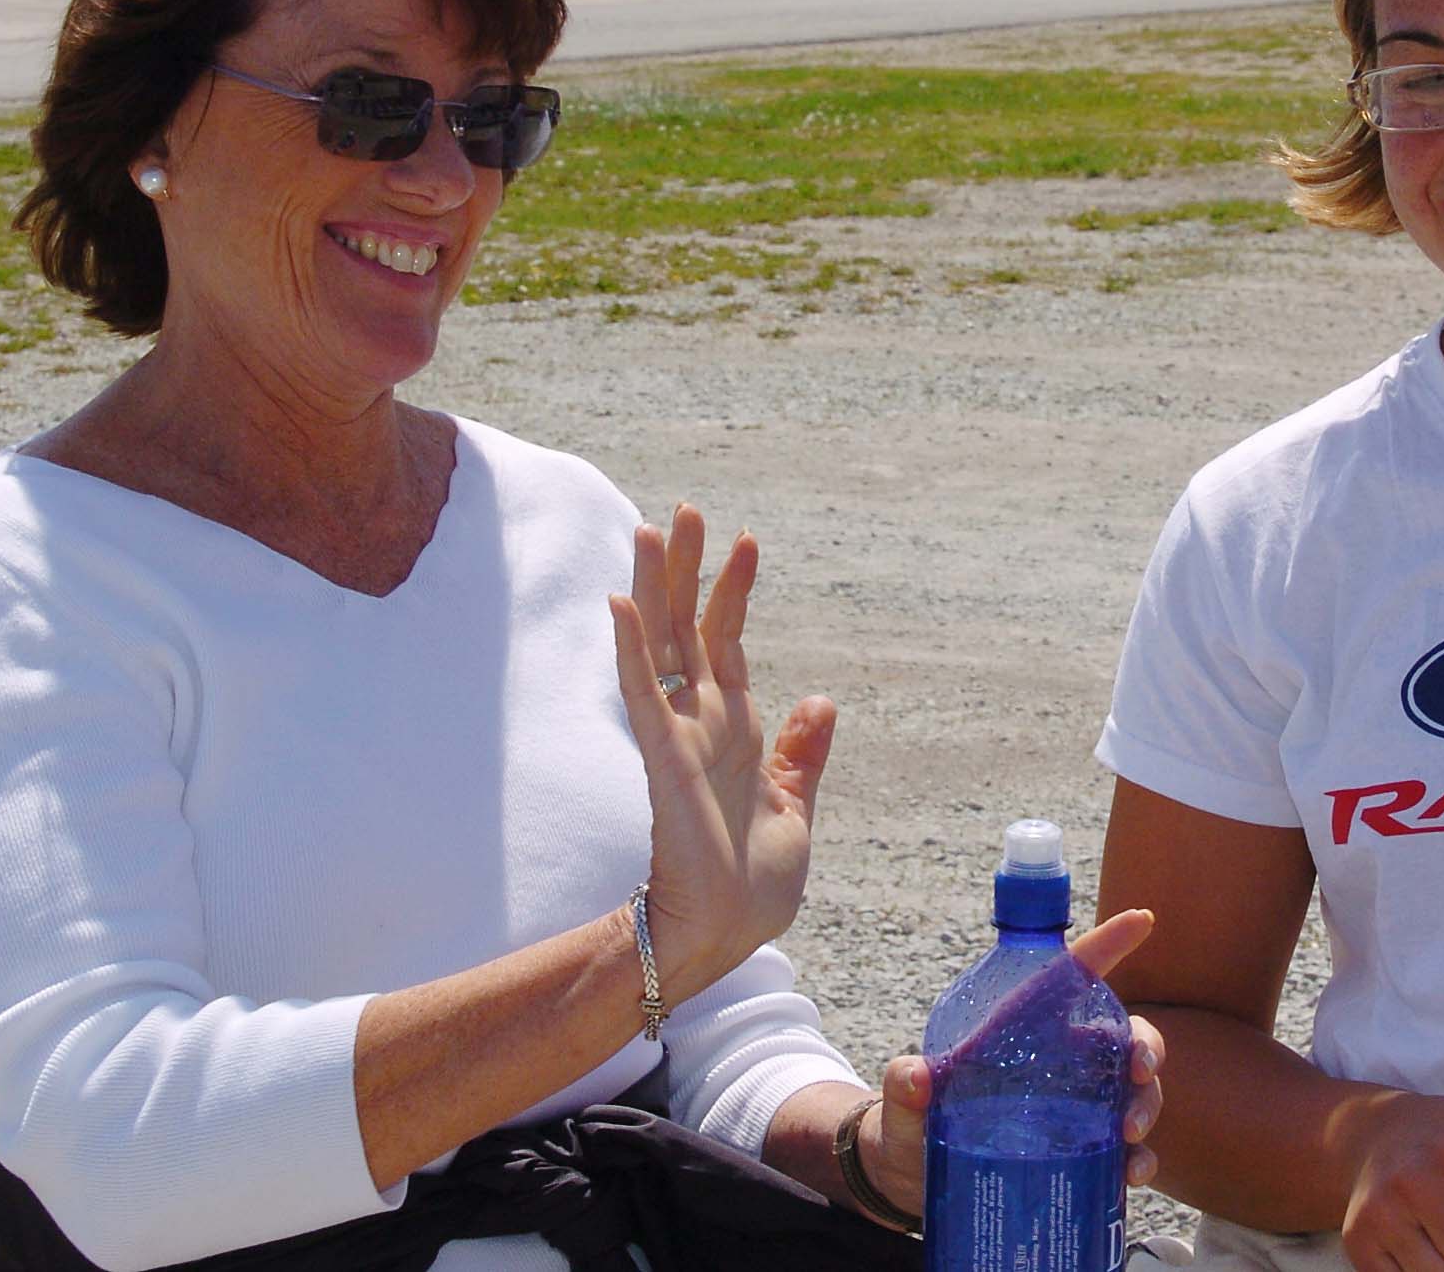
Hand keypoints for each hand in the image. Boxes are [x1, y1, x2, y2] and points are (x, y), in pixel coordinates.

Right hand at [609, 505, 832, 1003]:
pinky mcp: (664, 758)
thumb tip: (821, 700)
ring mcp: (680, 735)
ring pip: (661, 644)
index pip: (728, 641)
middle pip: (688, 626)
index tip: (746, 540)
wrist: (726, 934)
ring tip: (651, 529)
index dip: (734, 591)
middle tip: (683, 509)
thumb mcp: (793, 807)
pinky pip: (642, 693)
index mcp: (735, 728)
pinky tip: (621, 604)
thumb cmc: (753, 885)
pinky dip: (632, 649)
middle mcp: (703, 720)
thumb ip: (802, 754)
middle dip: (687, 568)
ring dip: (655, 587)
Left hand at [864, 908, 1169, 1218]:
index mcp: (1025, 1029)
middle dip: (1146, 1045)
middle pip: (1125, 1037)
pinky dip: (1140, 1159)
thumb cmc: (913, 1125)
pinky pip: (1128, 1152)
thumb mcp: (905, 1102)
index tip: (1141, 919)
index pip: (1071, 977)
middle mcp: (1062, 1064)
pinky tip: (1132, 1173)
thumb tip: (915, 1076)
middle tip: (1139, 1070)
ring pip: (1135, 1092)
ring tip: (1130, 1133)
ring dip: (1145, 1105)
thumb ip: (906, 1085)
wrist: (916, 1184)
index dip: (1108, 945)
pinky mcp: (1082, 1156)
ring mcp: (1078, 1111)